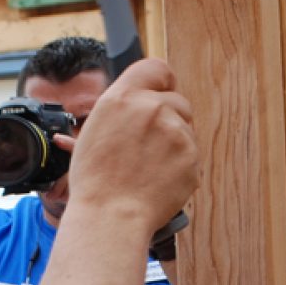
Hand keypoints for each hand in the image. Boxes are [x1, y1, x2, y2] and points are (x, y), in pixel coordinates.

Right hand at [64, 59, 196, 235]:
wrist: (111, 216)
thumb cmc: (96, 181)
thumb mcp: (94, 130)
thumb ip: (123, 109)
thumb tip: (140, 100)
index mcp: (122, 98)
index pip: (156, 68)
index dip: (162, 82)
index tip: (163, 92)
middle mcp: (150, 108)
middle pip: (177, 100)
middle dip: (170, 118)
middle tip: (151, 144)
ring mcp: (174, 131)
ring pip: (186, 128)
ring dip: (175, 143)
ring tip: (150, 167)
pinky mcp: (191, 156)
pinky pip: (192, 154)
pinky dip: (180, 166)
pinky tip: (159, 179)